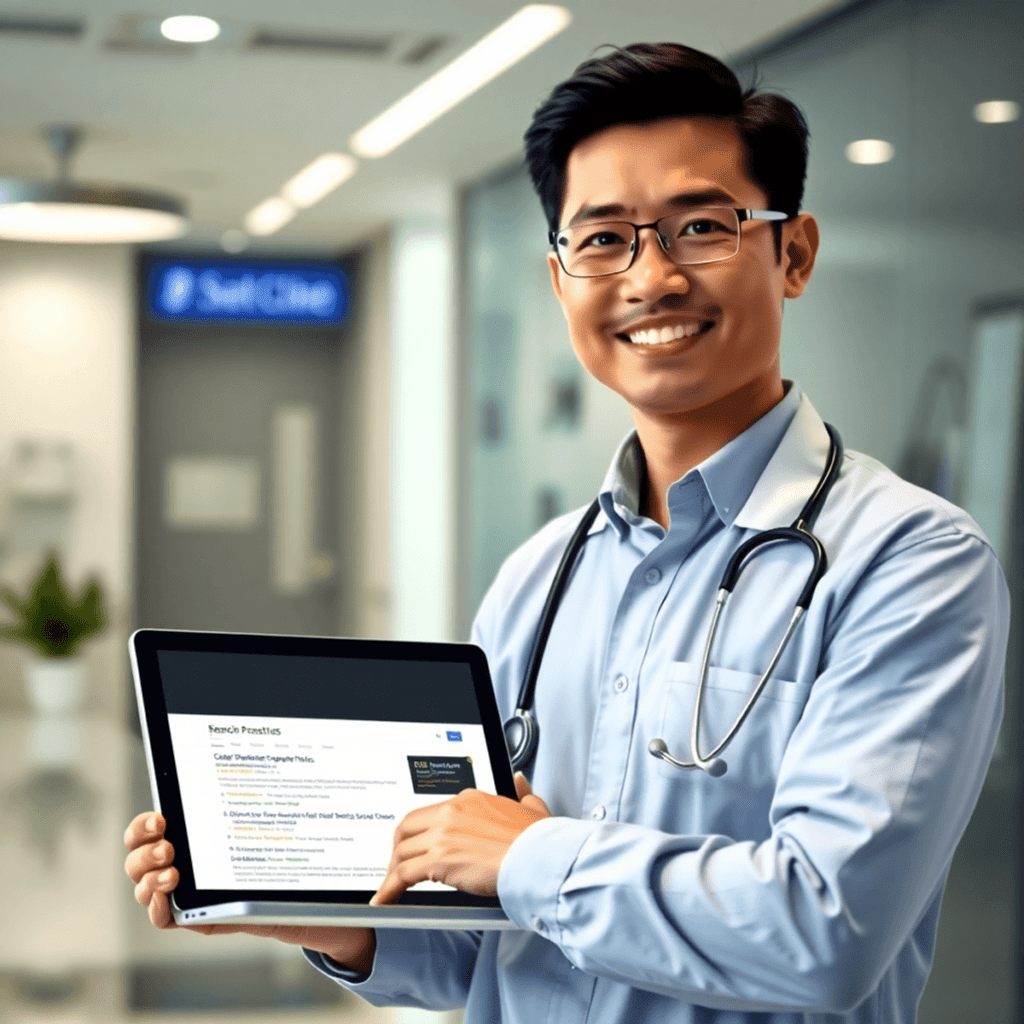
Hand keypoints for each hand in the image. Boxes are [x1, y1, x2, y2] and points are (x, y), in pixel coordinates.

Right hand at [123, 811, 375, 971]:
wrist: (305, 891)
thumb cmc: (285, 847)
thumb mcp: (272, 817)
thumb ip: (261, 794)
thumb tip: (264, 760)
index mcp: (193, 830)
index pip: (148, 827)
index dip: (143, 824)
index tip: (162, 819)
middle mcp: (183, 858)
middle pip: (137, 856)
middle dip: (144, 851)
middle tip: (169, 848)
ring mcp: (187, 889)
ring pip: (145, 886)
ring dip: (149, 880)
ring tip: (174, 873)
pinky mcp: (198, 918)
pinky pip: (164, 918)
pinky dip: (158, 910)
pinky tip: (168, 899)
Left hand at [370, 772, 551, 905]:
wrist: (538, 856)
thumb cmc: (537, 839)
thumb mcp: (531, 807)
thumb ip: (521, 792)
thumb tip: (519, 781)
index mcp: (469, 799)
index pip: (432, 813)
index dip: (421, 832)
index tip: (420, 845)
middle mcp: (451, 812)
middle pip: (408, 827)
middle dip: (398, 848)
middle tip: (397, 865)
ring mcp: (443, 834)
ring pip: (402, 851)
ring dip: (393, 870)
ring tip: (391, 887)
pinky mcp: (438, 860)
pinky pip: (403, 874)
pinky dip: (390, 888)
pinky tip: (386, 898)